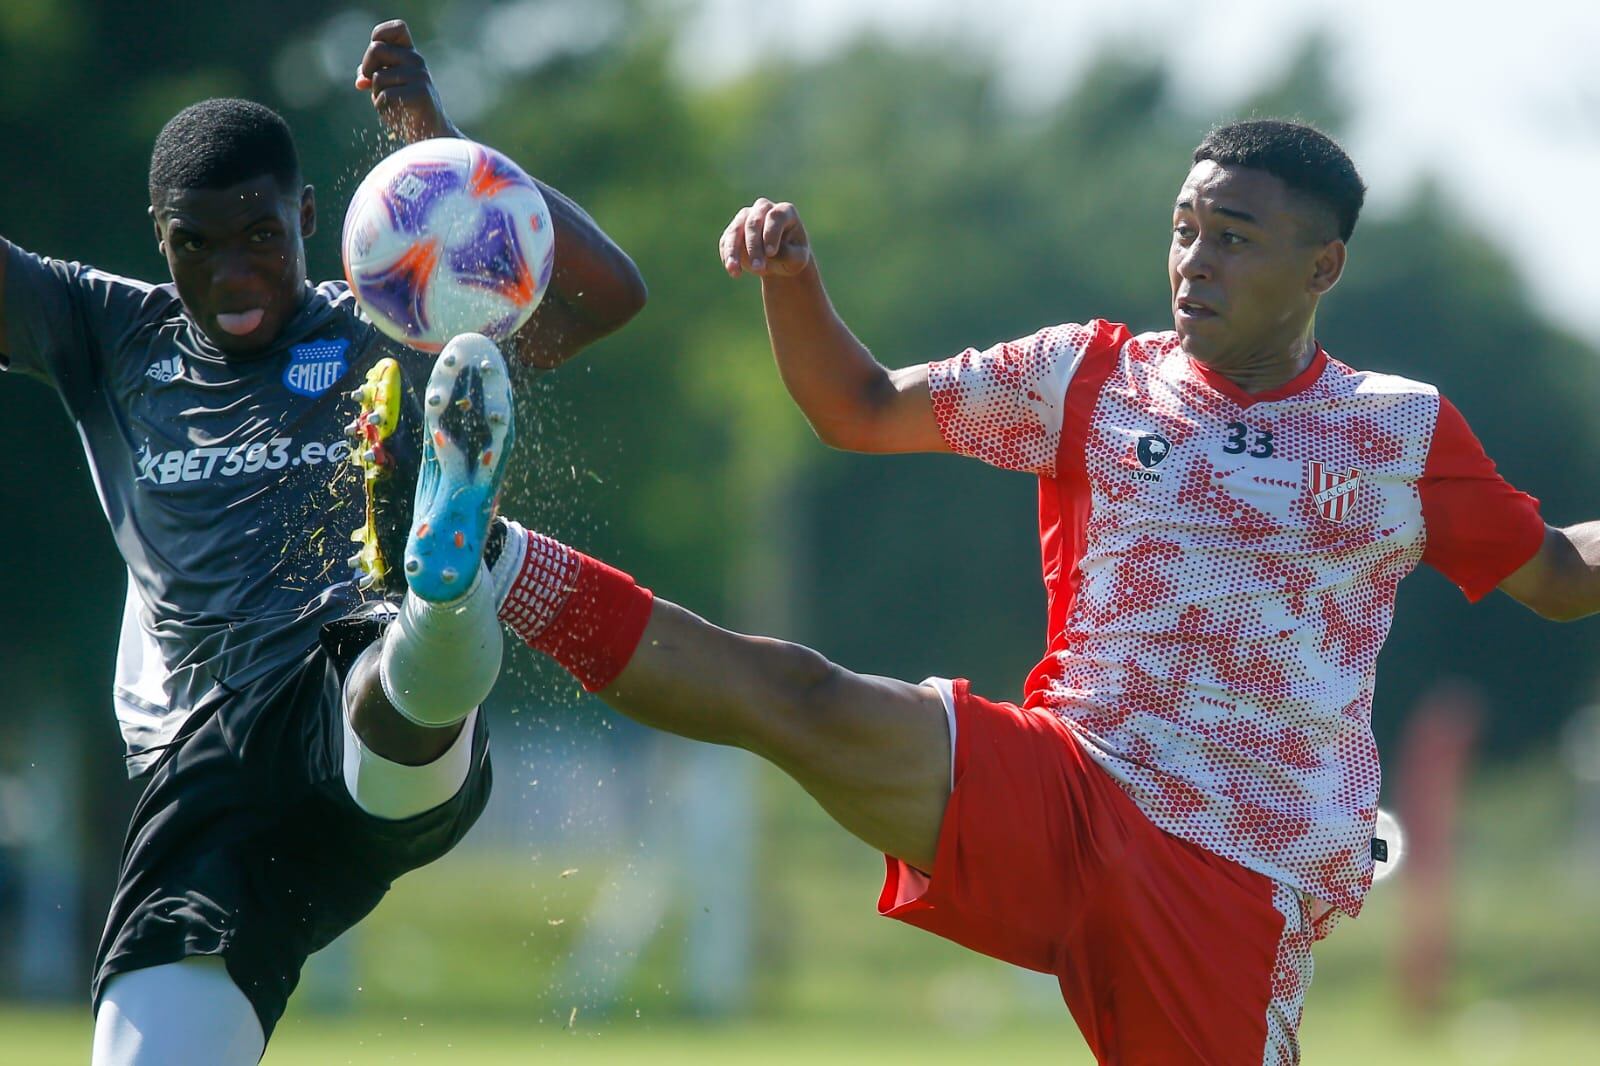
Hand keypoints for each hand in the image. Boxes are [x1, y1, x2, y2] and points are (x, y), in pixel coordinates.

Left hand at [354, 20, 456, 142]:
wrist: (430, 135)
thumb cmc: (406, 110)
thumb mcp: (386, 87)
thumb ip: (372, 75)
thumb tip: (361, 80)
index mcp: (409, 55)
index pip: (396, 28)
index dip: (379, 37)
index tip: (376, 59)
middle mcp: (416, 61)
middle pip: (376, 49)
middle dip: (367, 69)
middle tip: (372, 85)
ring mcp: (420, 76)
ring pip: (378, 77)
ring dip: (376, 95)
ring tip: (391, 105)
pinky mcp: (420, 93)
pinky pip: (385, 96)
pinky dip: (383, 108)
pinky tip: (395, 115)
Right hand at [719, 199, 812, 278]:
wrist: (779, 260)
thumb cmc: (792, 256)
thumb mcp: (798, 259)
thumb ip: (789, 254)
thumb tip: (769, 253)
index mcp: (785, 211)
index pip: (775, 216)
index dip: (771, 233)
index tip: (771, 253)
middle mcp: (763, 209)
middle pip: (754, 223)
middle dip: (754, 247)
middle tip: (758, 268)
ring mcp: (746, 217)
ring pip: (735, 230)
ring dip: (734, 251)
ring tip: (735, 270)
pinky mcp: (733, 231)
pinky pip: (726, 241)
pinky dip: (728, 256)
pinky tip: (734, 271)